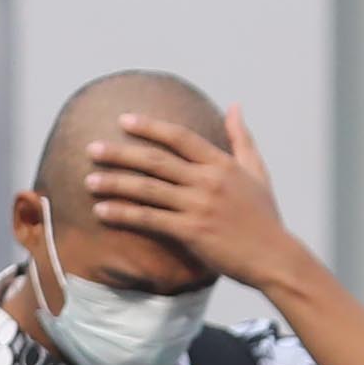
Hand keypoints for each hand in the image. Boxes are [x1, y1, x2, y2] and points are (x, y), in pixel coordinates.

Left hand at [79, 101, 308, 291]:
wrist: (275, 258)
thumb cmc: (265, 217)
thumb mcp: (257, 172)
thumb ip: (241, 138)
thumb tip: (234, 106)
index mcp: (222, 164)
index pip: (180, 137)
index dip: (150, 127)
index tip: (124, 119)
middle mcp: (208, 181)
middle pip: (156, 160)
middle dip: (120, 152)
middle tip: (92, 147)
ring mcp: (199, 206)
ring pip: (148, 189)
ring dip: (115, 183)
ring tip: (88, 180)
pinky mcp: (191, 232)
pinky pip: (149, 219)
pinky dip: (123, 213)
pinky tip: (102, 211)